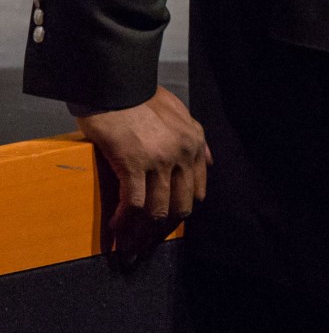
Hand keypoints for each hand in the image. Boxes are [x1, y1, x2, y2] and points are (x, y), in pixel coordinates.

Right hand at [76, 86, 211, 261]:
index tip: (164, 227)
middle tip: (145, 247)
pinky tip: (116, 231)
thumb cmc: (141, 97)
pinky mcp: (134, 163)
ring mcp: (161, 160)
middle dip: (162, 231)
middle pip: (179, 206)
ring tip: (128, 248)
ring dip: (141, 234)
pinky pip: (134, 203)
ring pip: (156, 210)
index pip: (196, 191)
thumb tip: (209, 161)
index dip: (180, 214)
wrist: (117, 84)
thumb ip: (195, 137)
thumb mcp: (179, 112)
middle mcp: (183, 153)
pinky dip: (124, 222)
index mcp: (195, 143)